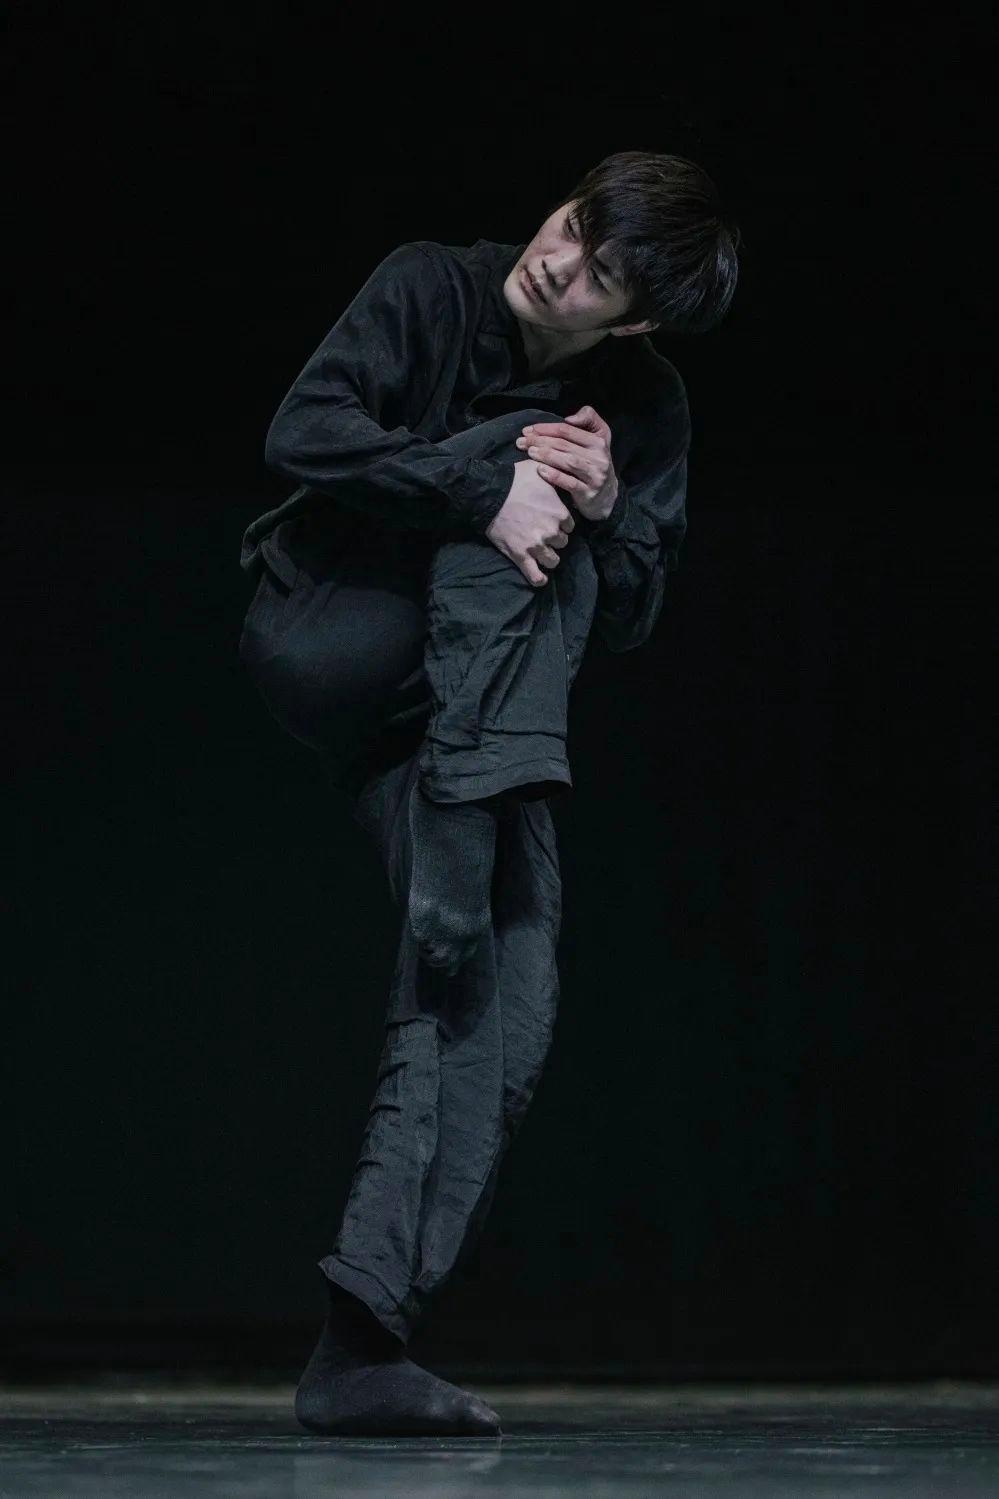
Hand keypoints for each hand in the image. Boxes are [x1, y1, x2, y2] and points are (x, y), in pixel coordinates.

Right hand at [485, 460, 575, 586]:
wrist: (489, 493)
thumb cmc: (514, 478)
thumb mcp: (540, 468)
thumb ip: (555, 471)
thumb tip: (563, 469)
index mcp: (560, 513)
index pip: (570, 526)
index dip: (562, 524)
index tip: (553, 521)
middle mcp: (551, 532)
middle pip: (562, 543)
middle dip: (555, 539)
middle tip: (544, 533)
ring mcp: (536, 546)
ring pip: (553, 560)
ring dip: (549, 557)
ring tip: (542, 552)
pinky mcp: (520, 556)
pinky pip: (535, 576)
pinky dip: (539, 579)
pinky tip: (540, 577)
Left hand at [515, 405, 617, 521]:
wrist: (607, 495)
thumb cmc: (594, 462)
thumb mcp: (598, 437)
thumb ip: (588, 419)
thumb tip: (569, 418)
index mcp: (599, 441)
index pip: (568, 431)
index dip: (546, 428)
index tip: (529, 430)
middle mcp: (599, 457)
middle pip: (565, 445)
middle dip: (541, 441)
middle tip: (522, 441)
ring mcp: (595, 476)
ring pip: (568, 462)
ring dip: (546, 455)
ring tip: (530, 452)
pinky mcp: (589, 493)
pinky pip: (570, 483)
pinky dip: (555, 476)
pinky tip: (540, 470)